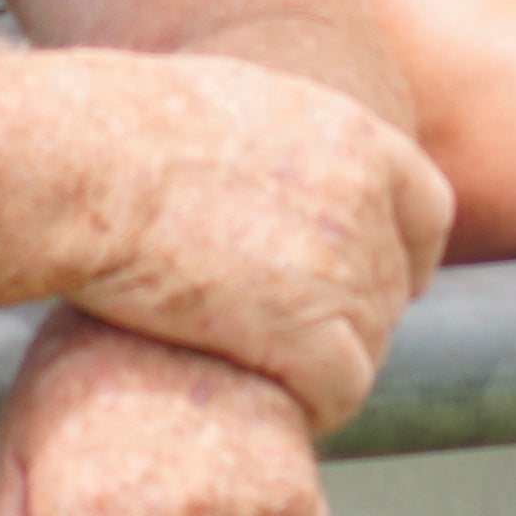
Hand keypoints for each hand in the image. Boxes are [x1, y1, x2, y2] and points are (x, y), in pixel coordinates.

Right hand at [69, 54, 452, 428]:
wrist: (89, 166)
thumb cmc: (122, 132)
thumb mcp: (238, 108)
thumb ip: (283, 147)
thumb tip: (273, 171)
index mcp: (358, 140)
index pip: (426, 213)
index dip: (402, 256)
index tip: (378, 283)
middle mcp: (366, 204)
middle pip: (390, 287)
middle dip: (352, 319)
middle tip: (294, 344)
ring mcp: (342, 270)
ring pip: (370, 344)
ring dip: (327, 366)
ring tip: (270, 376)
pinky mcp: (306, 334)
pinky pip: (342, 389)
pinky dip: (317, 405)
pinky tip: (278, 407)